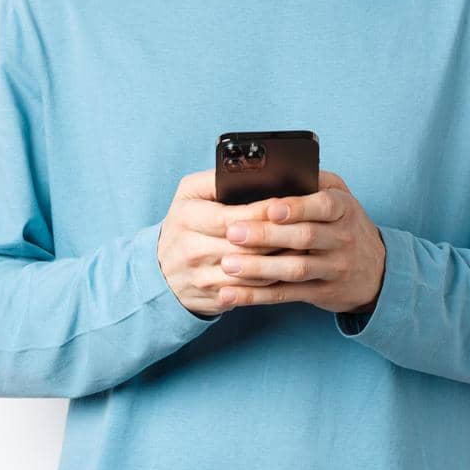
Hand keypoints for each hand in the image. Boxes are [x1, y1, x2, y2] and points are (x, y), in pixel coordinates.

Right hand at [156, 170, 304, 316]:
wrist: (160, 272)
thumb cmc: (184, 223)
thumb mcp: (189, 194)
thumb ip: (216, 179)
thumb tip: (250, 169)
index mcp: (188, 217)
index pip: (235, 216)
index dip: (266, 212)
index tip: (292, 205)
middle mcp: (192, 249)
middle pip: (248, 246)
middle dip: (281, 238)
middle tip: (310, 228)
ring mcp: (202, 278)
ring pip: (253, 273)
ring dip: (282, 262)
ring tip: (306, 249)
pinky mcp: (213, 299)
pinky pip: (250, 293)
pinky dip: (273, 283)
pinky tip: (290, 271)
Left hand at [215, 170, 385, 315]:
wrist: (377, 271)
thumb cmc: (345, 224)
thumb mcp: (341, 196)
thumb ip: (314, 182)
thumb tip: (276, 169)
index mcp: (344, 209)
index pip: (324, 206)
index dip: (297, 207)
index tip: (270, 208)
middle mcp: (342, 238)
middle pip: (304, 237)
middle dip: (266, 235)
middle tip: (232, 232)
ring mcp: (334, 268)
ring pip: (294, 269)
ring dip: (258, 268)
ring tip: (228, 264)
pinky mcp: (321, 293)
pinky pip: (286, 295)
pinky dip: (257, 296)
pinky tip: (231, 294)